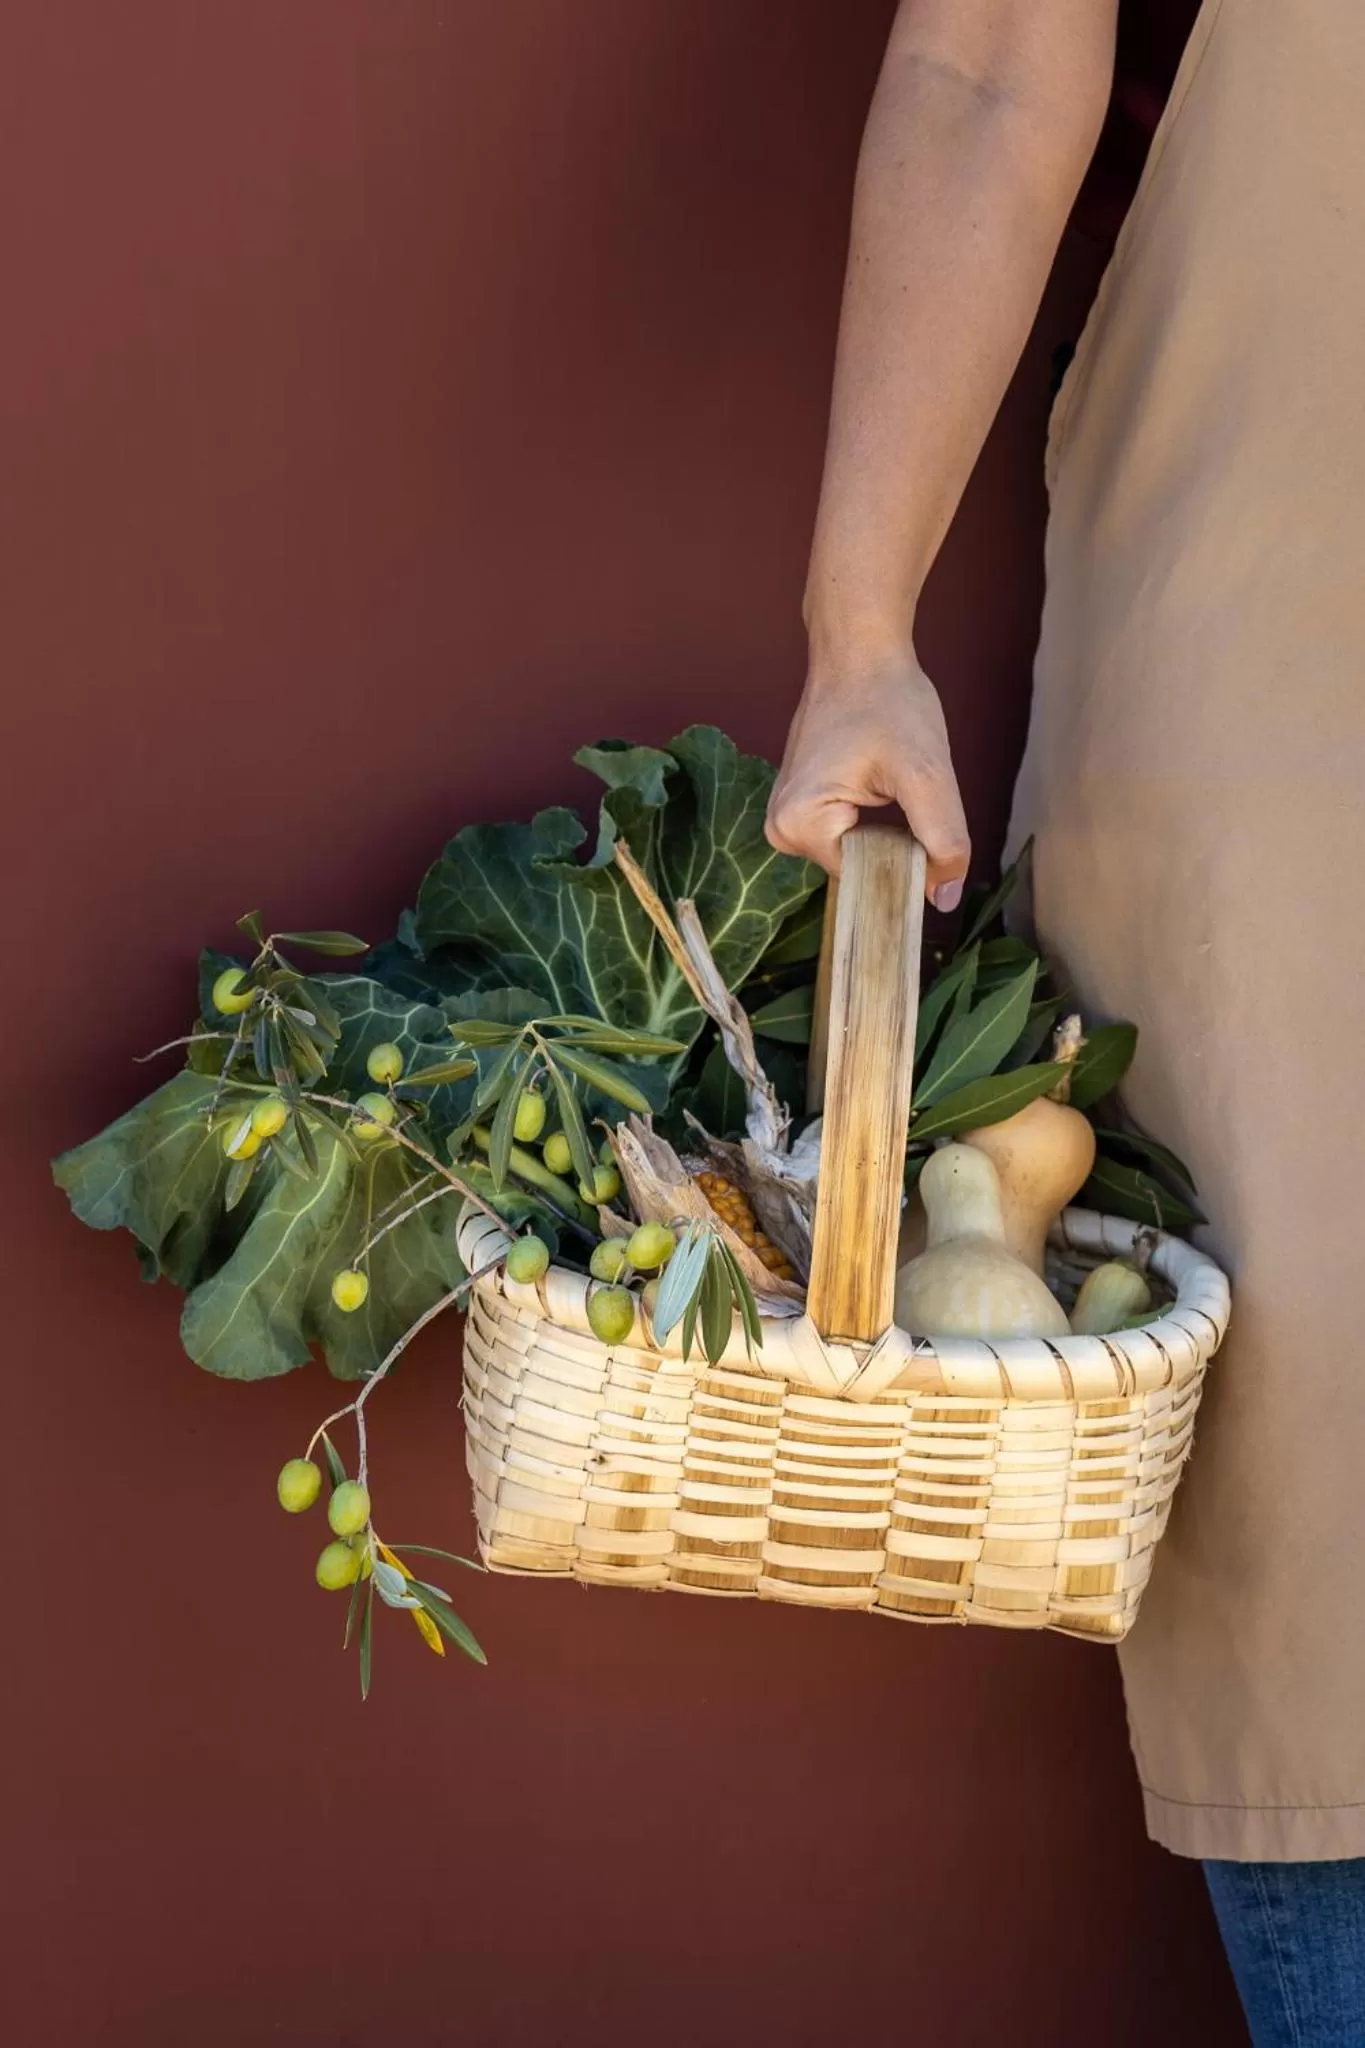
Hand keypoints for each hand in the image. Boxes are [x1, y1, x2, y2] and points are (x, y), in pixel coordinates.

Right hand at [765, 650, 970, 899]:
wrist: (860, 652)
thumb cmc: (888, 699)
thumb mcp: (926, 772)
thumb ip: (942, 838)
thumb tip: (944, 898)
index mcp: (798, 825)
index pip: (865, 880)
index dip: (907, 862)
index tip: (927, 824)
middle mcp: (781, 828)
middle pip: (859, 869)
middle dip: (897, 842)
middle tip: (910, 791)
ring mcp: (786, 817)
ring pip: (858, 853)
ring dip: (889, 830)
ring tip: (893, 783)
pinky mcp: (801, 805)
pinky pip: (849, 835)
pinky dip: (876, 820)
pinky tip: (882, 785)